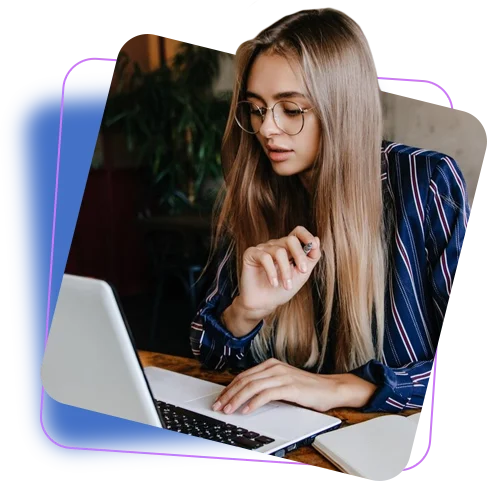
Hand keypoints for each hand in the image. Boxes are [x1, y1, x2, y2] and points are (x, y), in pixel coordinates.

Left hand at [212, 359, 377, 414]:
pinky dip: (254, 402)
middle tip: (219, 405)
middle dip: (229, 394)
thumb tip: (245, 396)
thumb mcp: (282, 382)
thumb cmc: (306, 388)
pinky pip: (267, 394)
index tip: (220, 398)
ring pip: (252, 386)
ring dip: (237, 399)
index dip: (229, 388)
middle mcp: (274, 367)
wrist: (330, 388)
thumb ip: (266, 385)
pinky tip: (247, 410)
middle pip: (245, 380)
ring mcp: (282, 376)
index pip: (244, 376)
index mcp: (271, 364)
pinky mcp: (290, 387)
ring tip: (229, 409)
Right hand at [238, 226, 320, 320]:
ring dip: (286, 271)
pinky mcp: (251, 254)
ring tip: (287, 285)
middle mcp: (275, 245)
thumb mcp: (301, 274)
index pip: (297, 232)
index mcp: (288, 248)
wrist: (264, 304)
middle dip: (299, 255)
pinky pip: (264, 257)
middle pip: (290, 240)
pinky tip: (273, 283)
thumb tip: (317, 240)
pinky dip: (272, 272)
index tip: (314, 245)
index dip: (307, 235)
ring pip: (279, 251)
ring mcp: (263, 248)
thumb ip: (311, 258)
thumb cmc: (282, 289)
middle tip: (303, 271)